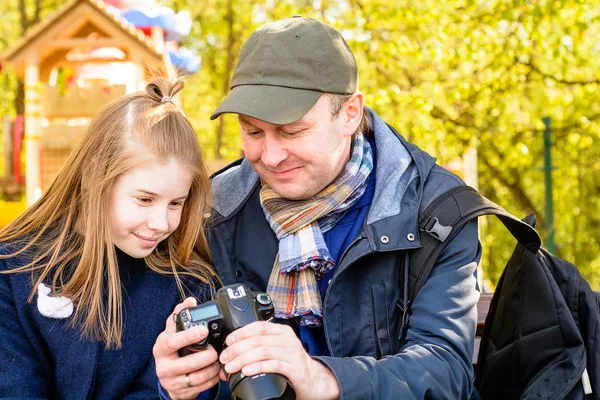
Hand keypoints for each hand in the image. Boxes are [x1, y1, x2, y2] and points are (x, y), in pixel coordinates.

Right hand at [153, 297, 220, 399]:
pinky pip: (201, 387)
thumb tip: (190, 301)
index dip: (189, 336)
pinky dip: (212, 379)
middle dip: (206, 356)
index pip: (173, 341)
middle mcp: (163, 366)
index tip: (204, 330)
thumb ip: (180, 315)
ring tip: (217, 360)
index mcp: (161, 347)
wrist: (168, 376)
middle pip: (188, 363)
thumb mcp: (172, 332)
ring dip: (212, 368)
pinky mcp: (180, 392)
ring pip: (197, 377)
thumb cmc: (172, 350)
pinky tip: (215, 371)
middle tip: (215, 350)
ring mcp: (171, 381)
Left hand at [219, 321, 339, 399]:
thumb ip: (262, 345)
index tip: (227, 342)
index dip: (240, 333)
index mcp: (282, 332)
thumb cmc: (292, 365)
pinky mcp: (295, 368)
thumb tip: (234, 348)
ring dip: (242, 359)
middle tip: (225, 359)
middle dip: (236, 349)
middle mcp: (288, 340)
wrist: (314, 380)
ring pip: (262, 352)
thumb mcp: (278, 349)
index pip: (258, 327)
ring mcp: (292, 353)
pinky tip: (246, 371)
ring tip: (231, 367)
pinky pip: (273, 365)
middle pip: (257, 340)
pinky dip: (257, 367)